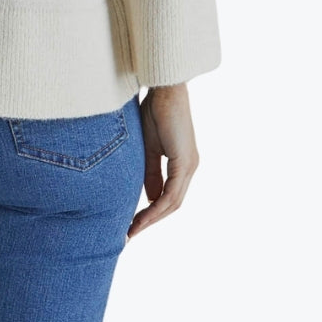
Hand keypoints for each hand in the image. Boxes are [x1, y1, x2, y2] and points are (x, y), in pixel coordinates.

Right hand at [127, 82, 199, 239]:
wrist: (164, 89)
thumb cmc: (155, 111)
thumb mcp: (149, 147)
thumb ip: (151, 172)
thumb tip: (150, 198)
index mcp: (182, 163)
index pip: (169, 196)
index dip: (152, 212)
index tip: (133, 222)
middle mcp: (189, 168)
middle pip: (172, 204)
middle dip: (151, 220)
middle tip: (131, 232)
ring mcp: (189, 166)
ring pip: (173, 202)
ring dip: (153, 218)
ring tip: (133, 228)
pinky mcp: (185, 162)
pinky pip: (172, 193)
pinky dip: (157, 207)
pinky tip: (143, 214)